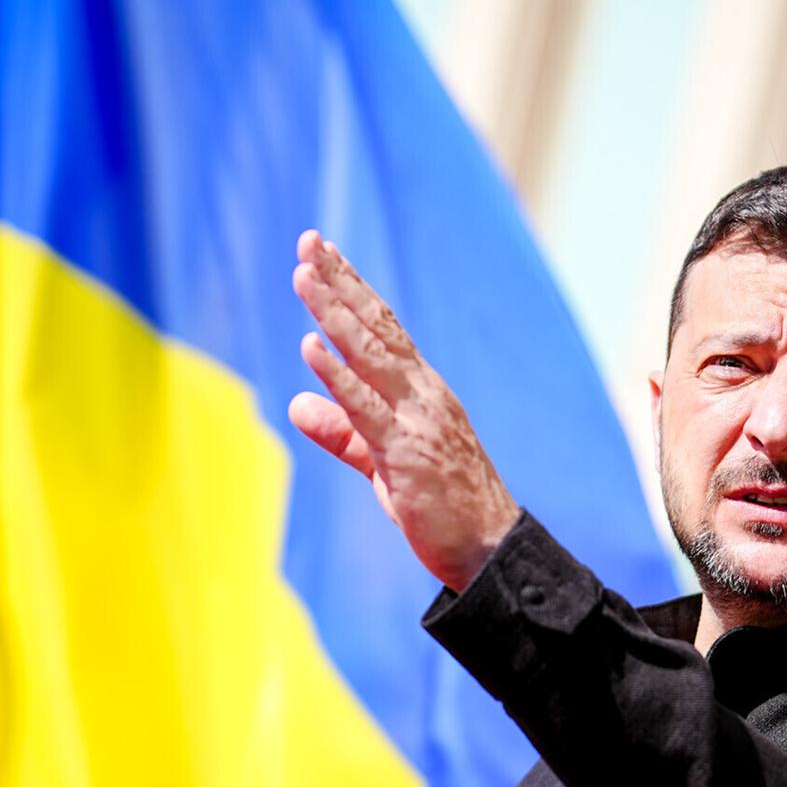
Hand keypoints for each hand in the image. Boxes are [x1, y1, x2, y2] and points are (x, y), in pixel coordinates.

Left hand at [287, 230, 521, 591]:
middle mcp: (421, 393)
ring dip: (333, 314)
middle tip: (308, 240)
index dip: (351, 290)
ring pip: (368, 356)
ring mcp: (415, 419)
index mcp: (421, 391)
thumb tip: (299, 405)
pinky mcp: (405, 452)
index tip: (322, 255)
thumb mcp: (382, 462)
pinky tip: (311, 347)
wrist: (487, 546)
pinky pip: (366, 407)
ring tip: (303, 276)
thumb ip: (342, 432)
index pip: (382, 329)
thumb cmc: (441, 504)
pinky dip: (338, 376)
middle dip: (339, 282)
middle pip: (375, 327)